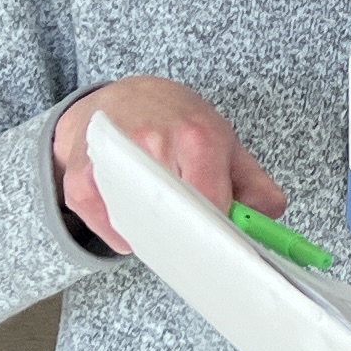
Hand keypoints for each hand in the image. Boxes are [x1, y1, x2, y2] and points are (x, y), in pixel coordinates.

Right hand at [56, 77, 282, 253]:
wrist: (121, 98)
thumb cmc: (177, 122)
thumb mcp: (224, 141)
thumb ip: (253, 182)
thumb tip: (268, 214)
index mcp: (197, 137)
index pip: (212, 201)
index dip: (219, 233)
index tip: (224, 252)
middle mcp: (153, 145)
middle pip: (175, 217)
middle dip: (188, 237)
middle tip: (195, 244)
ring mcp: (114, 162)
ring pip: (139, 226)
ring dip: (153, 235)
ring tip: (163, 218)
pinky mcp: (81, 180)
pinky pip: (106, 227)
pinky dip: (122, 235)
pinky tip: (134, 216)